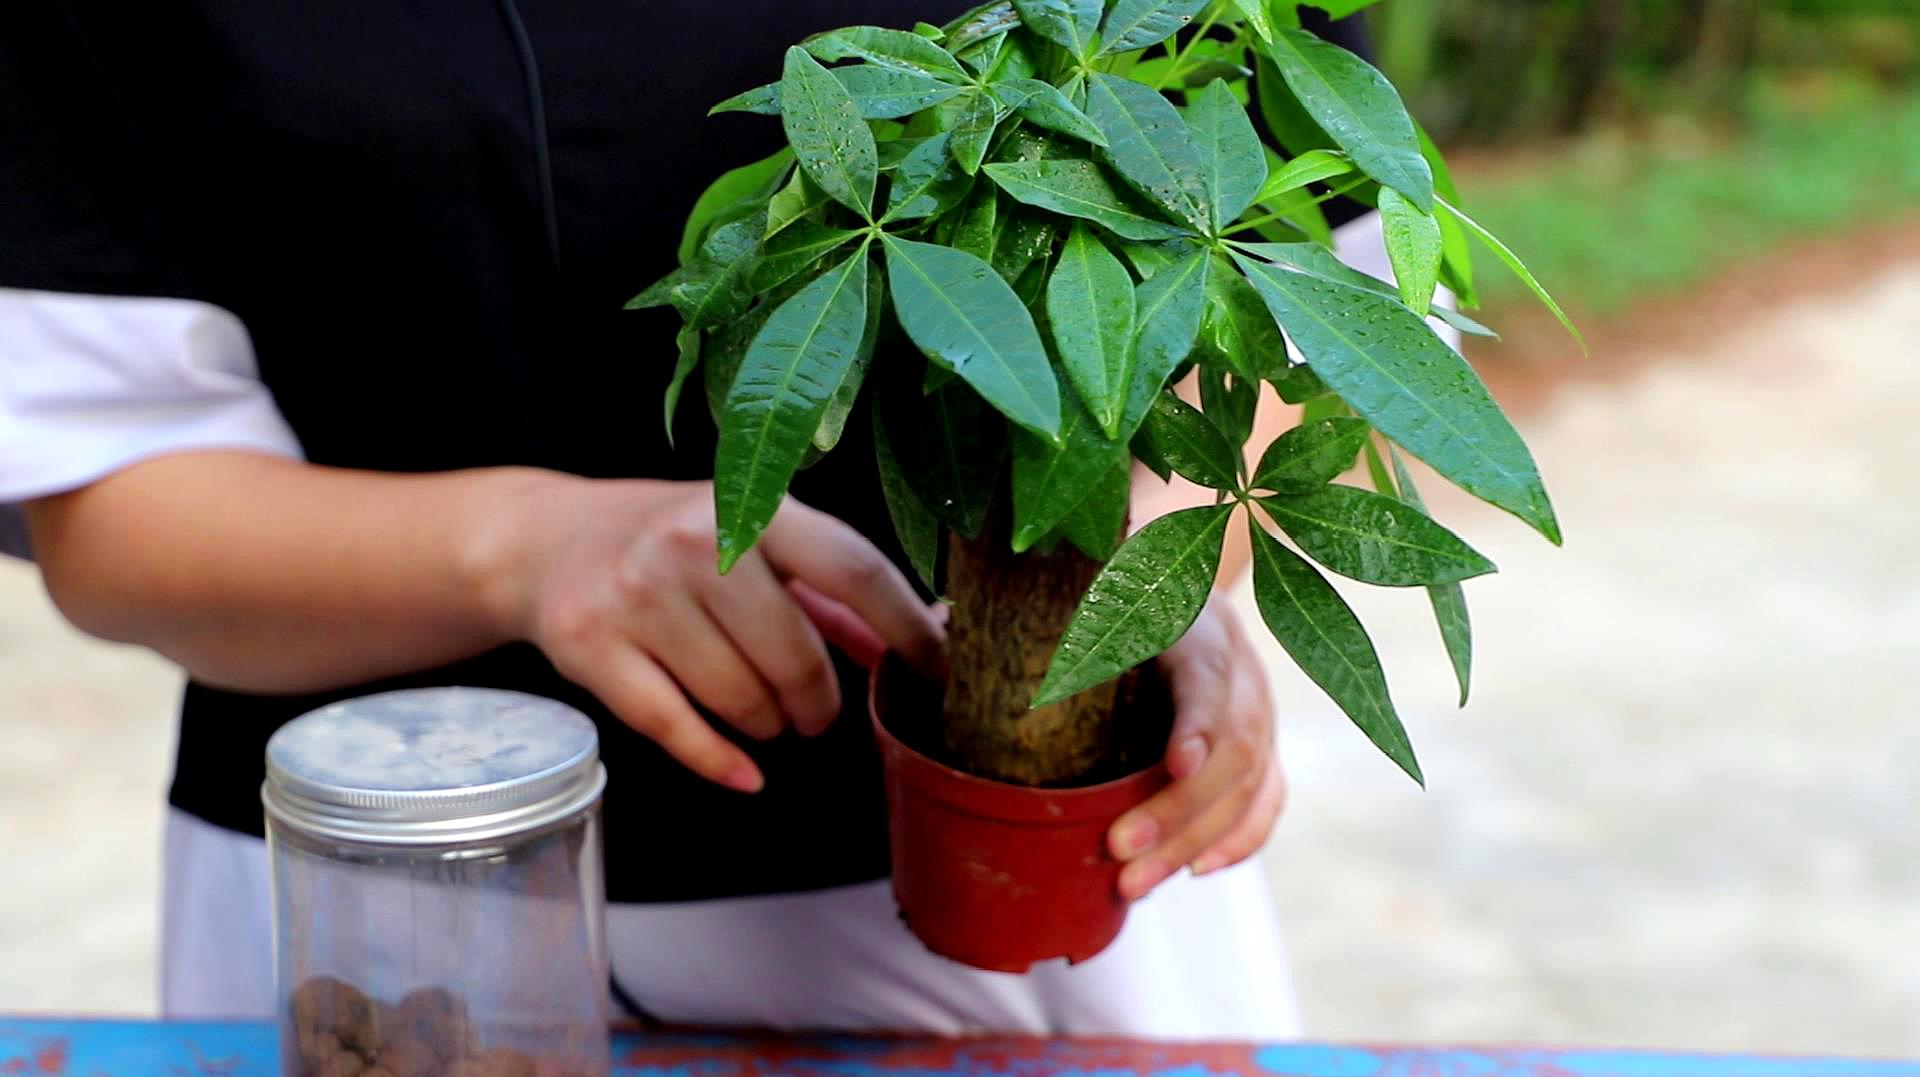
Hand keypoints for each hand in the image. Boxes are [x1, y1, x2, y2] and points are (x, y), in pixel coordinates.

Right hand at [489, 475, 945, 793]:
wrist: (547, 539)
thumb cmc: (674, 542)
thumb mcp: (754, 539)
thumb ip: (831, 590)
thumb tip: (924, 640)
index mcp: (753, 505)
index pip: (854, 570)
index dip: (905, 629)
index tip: (938, 671)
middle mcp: (694, 542)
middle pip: (795, 656)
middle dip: (818, 701)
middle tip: (815, 713)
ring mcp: (638, 593)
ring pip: (740, 699)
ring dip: (768, 723)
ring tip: (764, 712)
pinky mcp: (592, 646)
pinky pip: (676, 728)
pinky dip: (720, 761)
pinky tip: (745, 773)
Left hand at [1107, 597, 1285, 899]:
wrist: (1181, 590)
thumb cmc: (1127, 605)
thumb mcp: (1105, 605)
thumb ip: (1080, 635)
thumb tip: (995, 662)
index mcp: (1201, 628)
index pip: (1210, 678)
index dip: (1200, 725)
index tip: (1178, 767)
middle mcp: (1244, 674)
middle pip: (1233, 750)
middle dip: (1177, 810)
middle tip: (1117, 849)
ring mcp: (1264, 714)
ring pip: (1250, 787)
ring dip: (1194, 841)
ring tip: (1136, 882)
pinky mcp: (1268, 747)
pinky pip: (1268, 800)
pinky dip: (1237, 842)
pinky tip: (1195, 871)